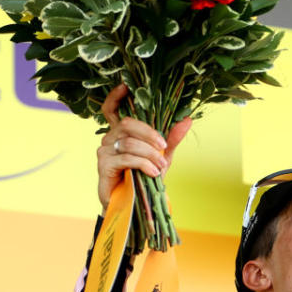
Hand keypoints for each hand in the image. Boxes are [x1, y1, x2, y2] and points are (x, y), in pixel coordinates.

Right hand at [96, 83, 191, 210]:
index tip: (125, 86)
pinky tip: (153, 172)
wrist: (134, 204)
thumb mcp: (161, 156)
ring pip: (129, 142)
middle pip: (127, 124)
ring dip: (150, 153)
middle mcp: (109, 138)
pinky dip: (143, 164)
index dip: (115, 97)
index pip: (111, 109)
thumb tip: (188, 119)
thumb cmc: (144, 178)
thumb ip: (171, 138)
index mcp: (121, 133)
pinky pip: (126, 158)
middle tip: (163, 146)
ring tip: (161, 166)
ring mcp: (104, 152)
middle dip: (149, 133)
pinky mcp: (103, 166)